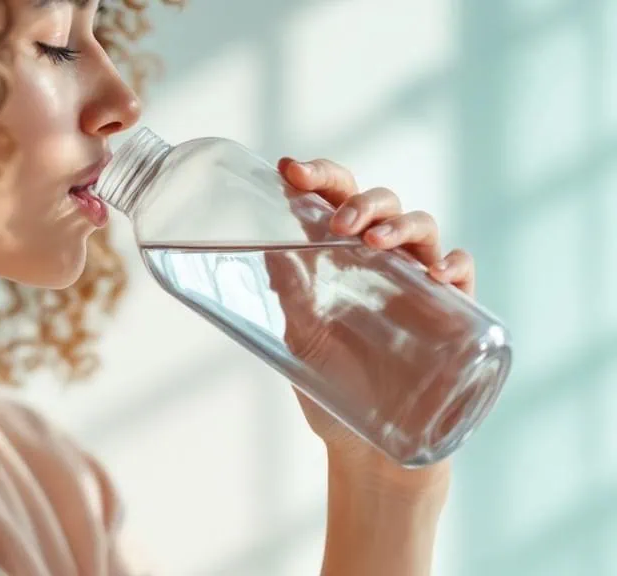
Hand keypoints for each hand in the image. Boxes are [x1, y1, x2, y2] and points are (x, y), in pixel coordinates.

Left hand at [268, 157, 475, 487]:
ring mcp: (417, 283)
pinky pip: (462, 272)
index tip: (288, 168)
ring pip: (422, 227)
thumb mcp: (299, 339)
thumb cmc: (332, 387)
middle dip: (361, 200)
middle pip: (381, 204)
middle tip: (340, 221)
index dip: (318, 176)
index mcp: (341, 257)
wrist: (368, 449)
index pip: (336, 200)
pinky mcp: (452, 313)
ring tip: (374, 241)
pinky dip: (455, 264)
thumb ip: (288, 295)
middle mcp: (381, 261)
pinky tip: (440, 274)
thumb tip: (261, 248)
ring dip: (400, 224)